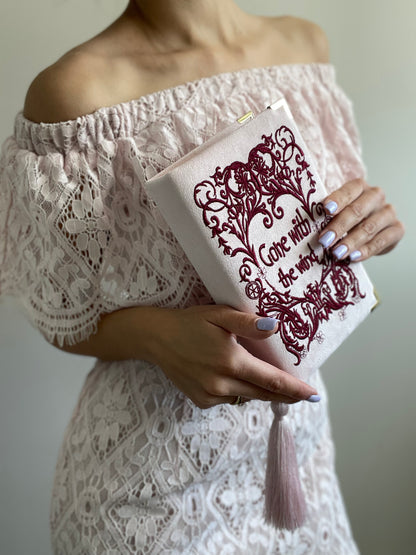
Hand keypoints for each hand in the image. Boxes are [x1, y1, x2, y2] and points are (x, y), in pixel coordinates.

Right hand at [147, 304, 317, 408]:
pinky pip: (229, 398)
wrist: (155, 338)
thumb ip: (247, 323)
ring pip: (246, 397)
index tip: (314, 396)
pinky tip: (230, 374)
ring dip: (259, 390)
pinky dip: (237, 389)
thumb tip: (275, 327)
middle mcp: (222, 384)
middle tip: (302, 393)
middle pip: (263, 394)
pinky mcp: (201, 400)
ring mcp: (210, 395)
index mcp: (231, 361)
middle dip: (284, 394)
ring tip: (266, 378)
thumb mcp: (218, 315)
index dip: (295, 389)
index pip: (272, 381)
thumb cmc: (189, 322)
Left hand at [318, 178, 404, 260]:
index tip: (325, 209)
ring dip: (351, 241)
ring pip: (369, 227)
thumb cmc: (346, 218)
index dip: (337, 199)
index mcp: (359, 187)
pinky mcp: (397, 229)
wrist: (370, 230)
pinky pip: (382, 241)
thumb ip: (327, 215)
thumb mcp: (336, 213)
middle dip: (339, 226)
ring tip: (336, 253)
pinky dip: (366, 251)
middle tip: (325, 240)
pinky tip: (352, 257)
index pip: (349, 190)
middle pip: (358, 210)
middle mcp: (376, 196)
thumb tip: (307, 225)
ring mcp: (387, 212)